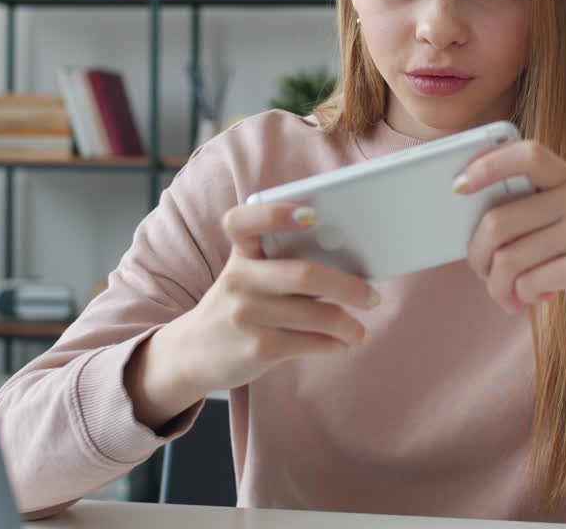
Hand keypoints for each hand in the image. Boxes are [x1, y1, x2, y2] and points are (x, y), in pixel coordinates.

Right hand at [126, 201, 378, 428]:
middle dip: (349, 286)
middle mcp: (238, 279)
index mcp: (241, 253)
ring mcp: (246, 315)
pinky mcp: (257, 349)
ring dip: (349, 324)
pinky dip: (335, 343)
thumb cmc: (241, 304)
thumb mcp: (250, 276)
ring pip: (317, 315)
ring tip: (360, 330)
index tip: (312, 215)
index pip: (243, 221)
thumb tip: (351, 265)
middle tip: (372, 295)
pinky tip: (343, 342)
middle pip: (304, 275)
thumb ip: (286, 264)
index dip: (275, 213)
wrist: (193, 353)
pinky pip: (312, 342)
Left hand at [458, 140, 565, 365]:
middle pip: (499, 220)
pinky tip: (537, 298)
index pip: (527, 154)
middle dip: (478, 255)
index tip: (458, 185)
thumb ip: (523, 211)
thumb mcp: (558, 224)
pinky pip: (530, 281)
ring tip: (508, 295)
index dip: (489, 164)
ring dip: (498, 286)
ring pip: (509, 258)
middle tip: (483, 272)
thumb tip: (464, 212)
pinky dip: (523, 297)